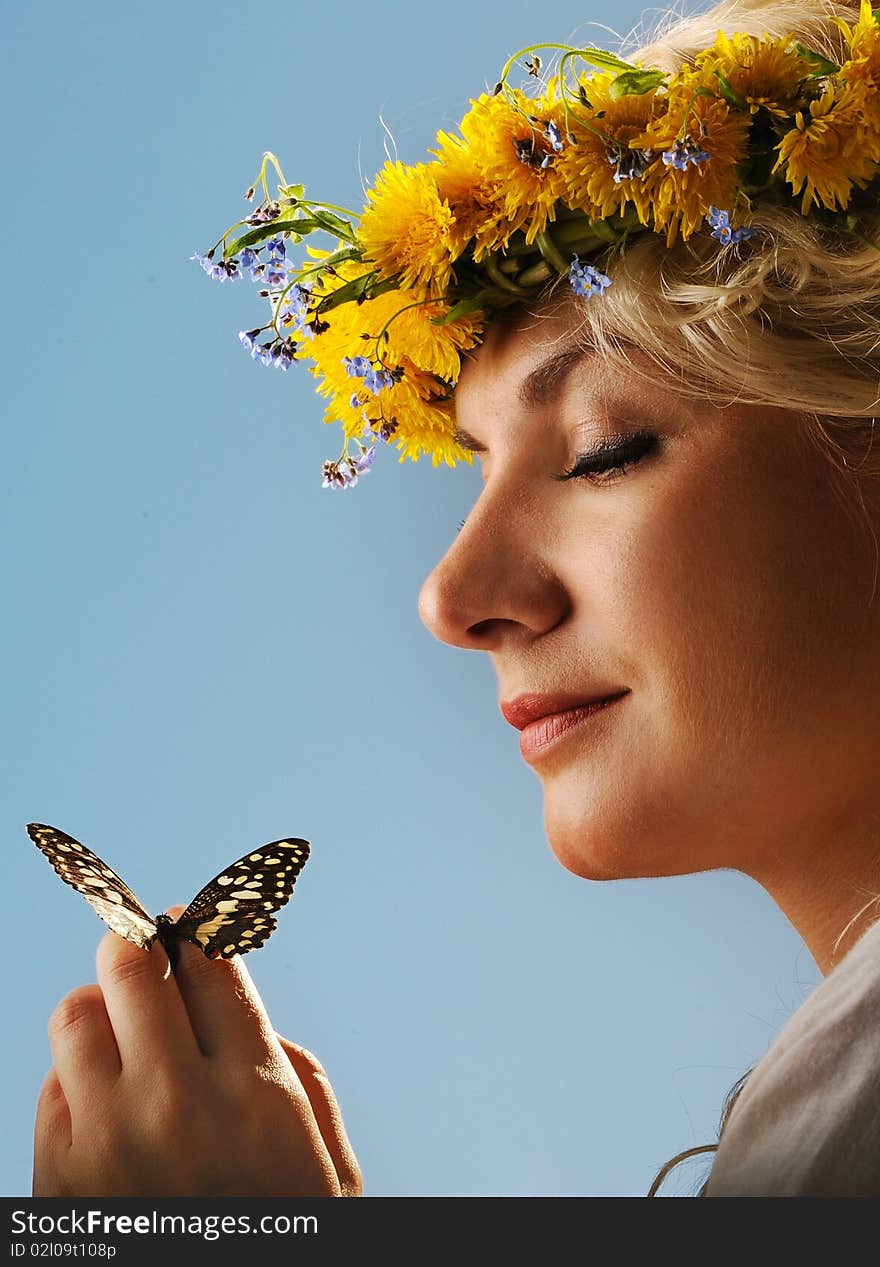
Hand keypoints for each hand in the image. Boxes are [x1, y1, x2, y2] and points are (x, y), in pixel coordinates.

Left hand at [34, 910, 360, 1195]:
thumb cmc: (286, 1238)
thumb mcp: (332, 1169)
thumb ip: (303, 1078)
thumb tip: (249, 1014)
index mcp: (256, 1092)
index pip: (212, 960)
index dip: (199, 925)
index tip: (192, 921)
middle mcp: (177, 1103)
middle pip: (133, 965)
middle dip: (138, 941)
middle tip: (143, 942)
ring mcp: (108, 1141)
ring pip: (77, 1014)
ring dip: (101, 1008)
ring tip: (119, 1028)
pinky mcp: (57, 1180)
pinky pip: (51, 1088)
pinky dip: (75, 1080)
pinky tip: (103, 1102)